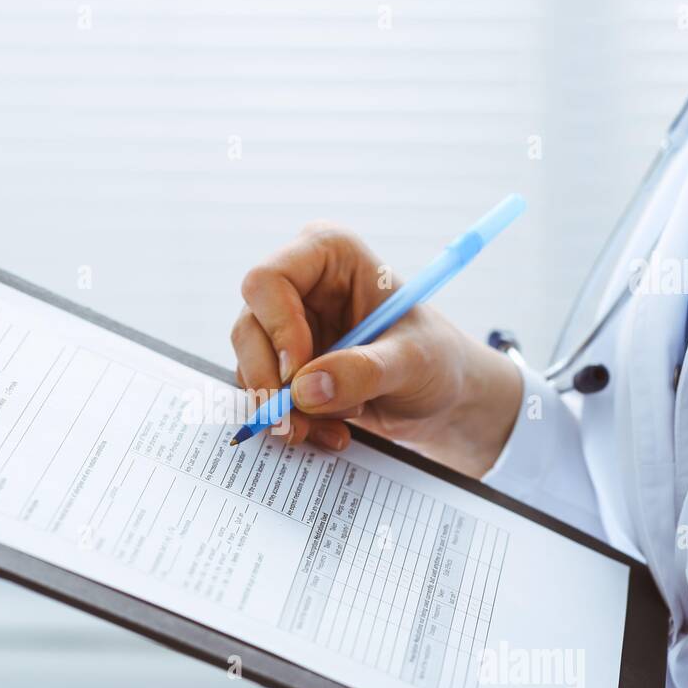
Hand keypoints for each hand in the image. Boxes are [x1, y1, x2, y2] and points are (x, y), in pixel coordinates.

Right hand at [230, 223, 521, 476]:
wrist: (439, 396)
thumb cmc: (435, 360)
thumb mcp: (412, 363)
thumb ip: (363, 372)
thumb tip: (304, 392)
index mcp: (328, 255)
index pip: (268, 280)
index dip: (277, 329)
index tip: (299, 373)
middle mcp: (297, 285)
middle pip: (248, 329)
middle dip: (272, 384)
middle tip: (299, 423)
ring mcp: (284, 327)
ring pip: (249, 367)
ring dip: (285, 411)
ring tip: (333, 429)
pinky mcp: (282, 365)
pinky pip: (262, 395)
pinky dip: (292, 422)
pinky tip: (330, 432)